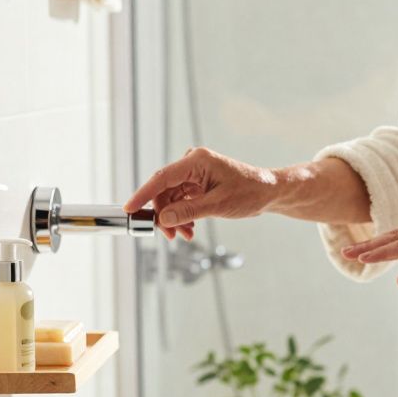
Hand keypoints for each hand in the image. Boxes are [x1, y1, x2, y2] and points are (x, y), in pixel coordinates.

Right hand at [124, 147, 271, 239]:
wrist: (268, 192)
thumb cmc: (249, 192)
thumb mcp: (217, 205)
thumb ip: (188, 212)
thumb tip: (162, 219)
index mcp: (196, 161)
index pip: (161, 178)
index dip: (143, 194)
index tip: (129, 209)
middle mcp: (192, 163)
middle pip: (164, 191)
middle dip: (165, 215)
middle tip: (171, 235)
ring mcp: (194, 173)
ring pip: (171, 198)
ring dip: (175, 218)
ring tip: (186, 235)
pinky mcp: (197, 182)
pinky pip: (180, 200)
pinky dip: (182, 215)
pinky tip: (189, 228)